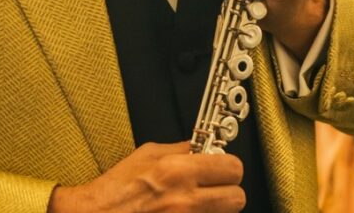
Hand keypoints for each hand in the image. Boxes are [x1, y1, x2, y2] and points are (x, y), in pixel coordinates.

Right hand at [46, 141, 242, 212]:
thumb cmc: (115, 190)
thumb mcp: (147, 154)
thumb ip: (180, 149)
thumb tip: (202, 147)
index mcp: (178, 171)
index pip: (232, 168)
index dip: (229, 167)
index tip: (222, 167)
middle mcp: (185, 200)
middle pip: (237, 198)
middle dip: (229, 191)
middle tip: (215, 187)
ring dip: (215, 209)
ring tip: (196, 202)